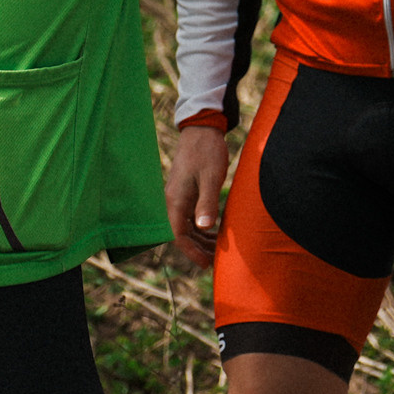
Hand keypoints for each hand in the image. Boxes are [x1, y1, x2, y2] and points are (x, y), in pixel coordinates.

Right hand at [165, 123, 229, 267]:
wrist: (202, 129)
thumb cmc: (207, 152)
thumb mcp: (211, 177)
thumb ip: (207, 202)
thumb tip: (204, 228)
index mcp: (175, 200)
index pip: (178, 236)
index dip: (192, 252)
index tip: (207, 264)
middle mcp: (173, 201)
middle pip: (182, 235)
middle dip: (199, 250)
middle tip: (218, 261)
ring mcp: (179, 197)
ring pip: (188, 227)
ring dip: (202, 240)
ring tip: (220, 250)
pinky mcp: (187, 193)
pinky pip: (192, 217)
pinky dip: (203, 228)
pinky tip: (217, 231)